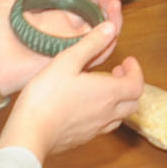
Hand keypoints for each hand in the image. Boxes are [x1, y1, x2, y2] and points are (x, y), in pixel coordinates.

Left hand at [0, 0, 128, 97]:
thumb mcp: (8, 1)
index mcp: (52, 23)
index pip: (80, 9)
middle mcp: (63, 36)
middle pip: (95, 20)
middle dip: (104, 3)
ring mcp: (68, 49)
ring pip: (101, 34)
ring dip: (111, 16)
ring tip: (111, 0)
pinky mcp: (69, 61)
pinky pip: (97, 53)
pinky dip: (109, 37)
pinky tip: (110, 20)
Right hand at [0, 15, 142, 159]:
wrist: (29, 134)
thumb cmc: (46, 97)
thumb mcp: (67, 61)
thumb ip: (91, 44)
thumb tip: (110, 29)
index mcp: (108, 93)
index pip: (137, 84)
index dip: (136, 71)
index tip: (127, 61)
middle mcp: (107, 114)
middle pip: (133, 103)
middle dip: (129, 85)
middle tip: (116, 73)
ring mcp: (95, 129)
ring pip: (120, 117)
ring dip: (119, 101)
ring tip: (103, 88)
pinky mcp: (82, 139)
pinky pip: (103, 127)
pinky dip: (104, 114)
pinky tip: (86, 105)